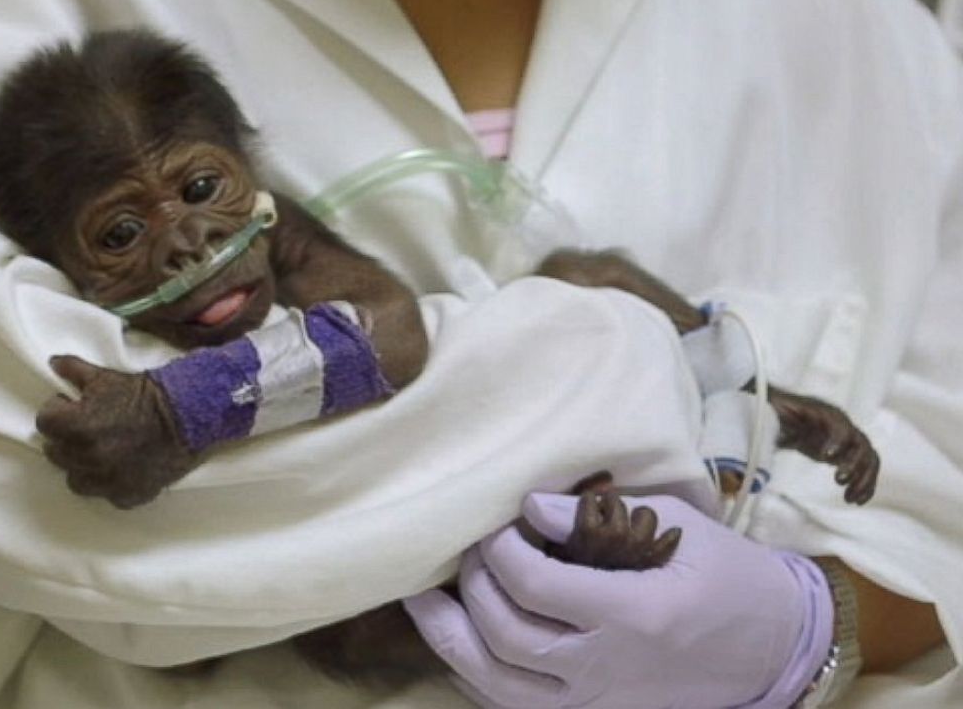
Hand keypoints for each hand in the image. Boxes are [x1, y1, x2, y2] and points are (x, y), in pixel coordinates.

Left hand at [36, 355, 195, 508]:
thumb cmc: (148, 395)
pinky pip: (107, 495)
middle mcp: (85, 457)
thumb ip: (74, 370)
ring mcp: (106, 480)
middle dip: (68, 438)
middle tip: (89, 427)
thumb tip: (54, 364)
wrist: (188, 414)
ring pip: (76, 478)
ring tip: (101, 451)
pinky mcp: (127, 494)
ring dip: (83, 466)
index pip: (45, 422)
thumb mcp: (108, 377)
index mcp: (74, 426)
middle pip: (56, 452)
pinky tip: (121, 468)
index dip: (59, 410)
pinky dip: (111, 483)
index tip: (74, 406)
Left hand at [405, 493, 833, 708]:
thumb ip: (601, 518)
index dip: (501, 551)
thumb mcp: (678, 528)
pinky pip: (514, 705)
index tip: (498, 522)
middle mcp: (605, 669)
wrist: (773, 647)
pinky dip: (476, 674)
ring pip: (497, 684)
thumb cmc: (729, 576)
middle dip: (473, 586)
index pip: (535, 587)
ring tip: (423, 599)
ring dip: (451, 638)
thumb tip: (530, 507)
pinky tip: (460, 640)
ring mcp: (596, 702)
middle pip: (506, 637)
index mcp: (633, 615)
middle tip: (470, 550)